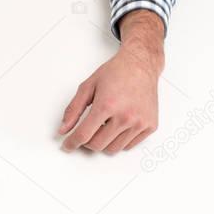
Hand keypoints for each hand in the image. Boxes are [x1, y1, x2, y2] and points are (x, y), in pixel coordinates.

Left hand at [58, 10, 164, 153]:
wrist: (140, 65)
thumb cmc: (115, 72)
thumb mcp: (88, 86)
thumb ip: (73, 109)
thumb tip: (64, 129)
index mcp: (107, 105)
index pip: (84, 135)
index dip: (72, 143)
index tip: (67, 146)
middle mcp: (125, 116)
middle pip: (98, 145)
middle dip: (87, 141)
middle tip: (86, 130)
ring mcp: (140, 123)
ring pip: (113, 149)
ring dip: (103, 141)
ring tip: (103, 123)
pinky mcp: (150, 126)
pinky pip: (128, 146)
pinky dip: (119, 140)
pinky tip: (117, 125)